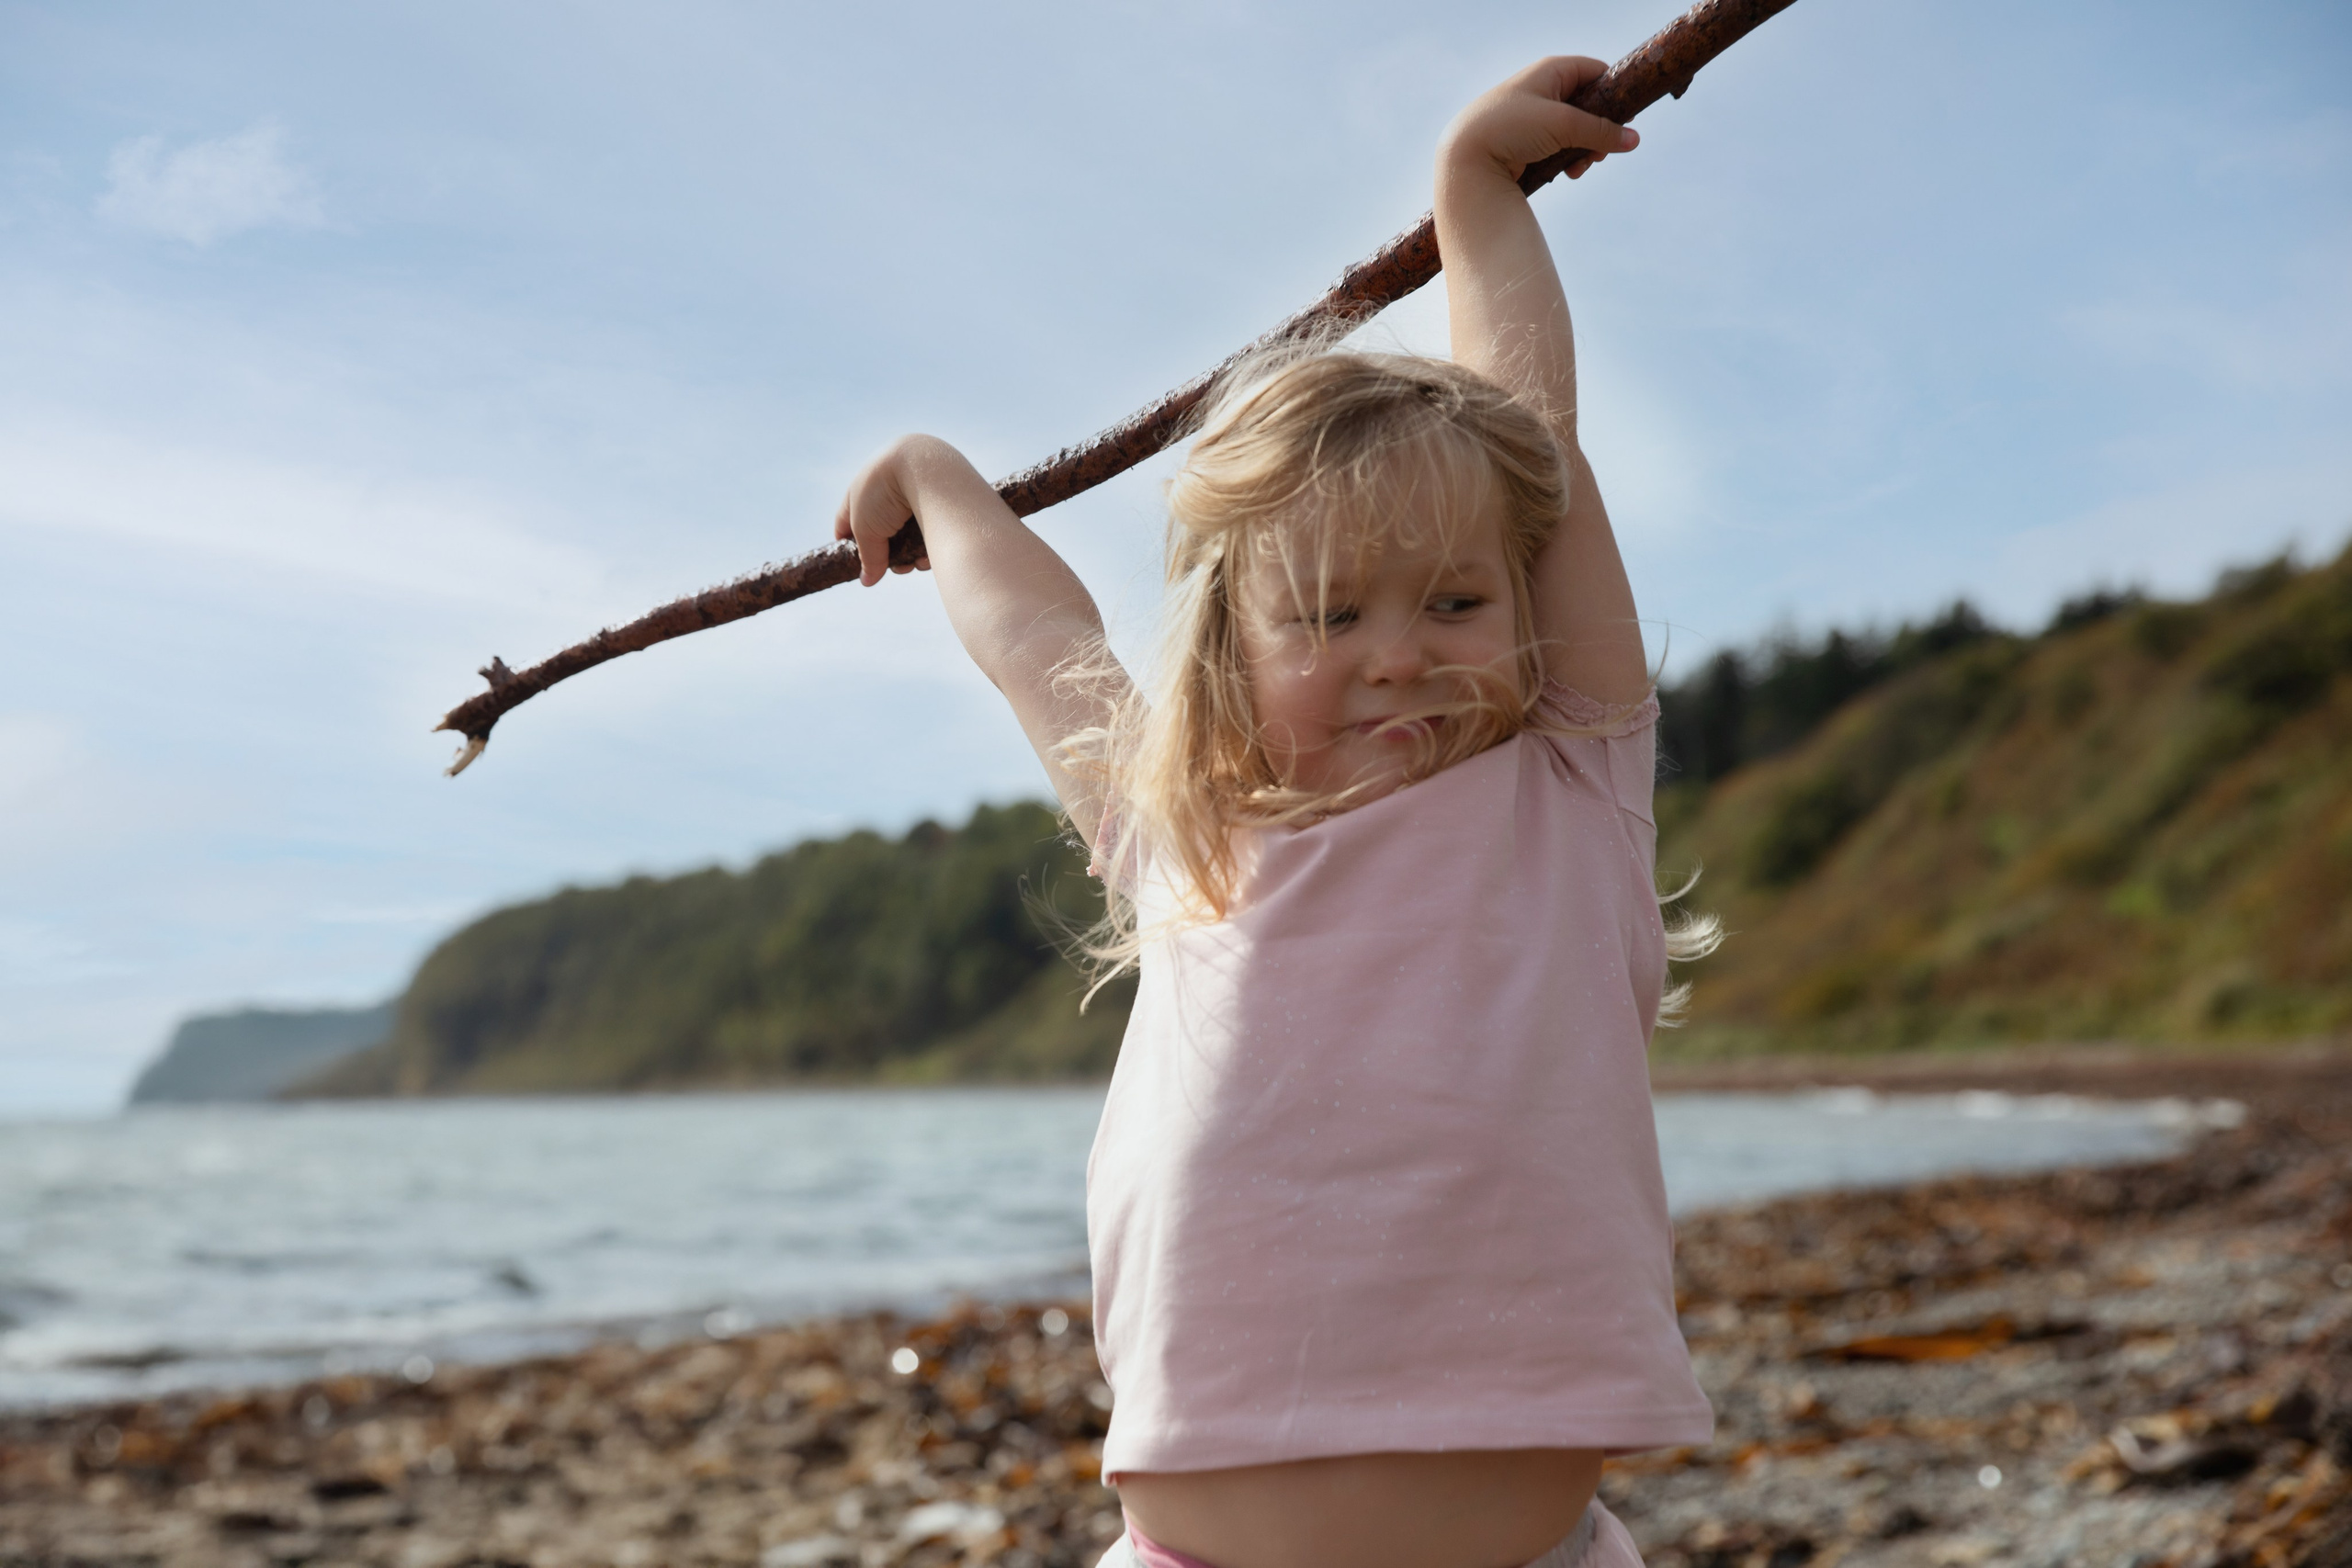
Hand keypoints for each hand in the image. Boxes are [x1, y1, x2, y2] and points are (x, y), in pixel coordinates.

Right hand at [834, 435, 952, 585]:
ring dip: (910, 553)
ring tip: (913, 563)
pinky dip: (929, 544)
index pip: (846, 519)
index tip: (851, 562)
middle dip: (888, 554)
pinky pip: (932, 528)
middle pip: (883, 531)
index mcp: (864, 487)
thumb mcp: (867, 528)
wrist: (929, 468)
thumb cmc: (886, 493)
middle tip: (895, 566)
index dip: (846, 542)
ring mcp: (917, 492)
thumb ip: (867, 556)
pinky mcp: (941, 500)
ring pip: (910, 534)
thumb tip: (867, 581)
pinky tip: (930, 555)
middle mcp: (891, 487)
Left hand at [1438, 55, 1637, 187]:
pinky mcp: (1524, 141)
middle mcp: (1542, 89)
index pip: (1595, 72)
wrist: (1465, 158)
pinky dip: (1566, 159)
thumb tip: (1634, 140)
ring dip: (1583, 149)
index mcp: (1551, 71)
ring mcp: (1532, 116)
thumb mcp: (1562, 126)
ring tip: (1580, 167)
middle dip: (1598, 131)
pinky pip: (1557, 146)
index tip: (1625, 119)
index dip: (1613, 93)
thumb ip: (1601, 131)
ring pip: (1573, 130)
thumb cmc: (1510, 129)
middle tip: (1602, 152)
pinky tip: (1566, 173)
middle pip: (1587, 105)